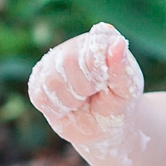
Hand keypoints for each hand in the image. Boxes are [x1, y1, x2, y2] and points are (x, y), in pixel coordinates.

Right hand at [28, 23, 144, 154]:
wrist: (104, 126)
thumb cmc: (118, 102)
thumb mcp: (127, 88)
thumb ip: (122, 68)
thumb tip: (118, 42)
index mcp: (100, 39)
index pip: (92, 45)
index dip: (97, 70)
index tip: (104, 83)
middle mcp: (73, 45)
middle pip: (68, 61)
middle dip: (85, 87)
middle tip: (95, 94)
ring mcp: (52, 63)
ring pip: (51, 79)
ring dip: (72, 100)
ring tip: (83, 100)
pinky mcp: (38, 82)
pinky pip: (40, 96)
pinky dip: (58, 108)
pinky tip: (69, 106)